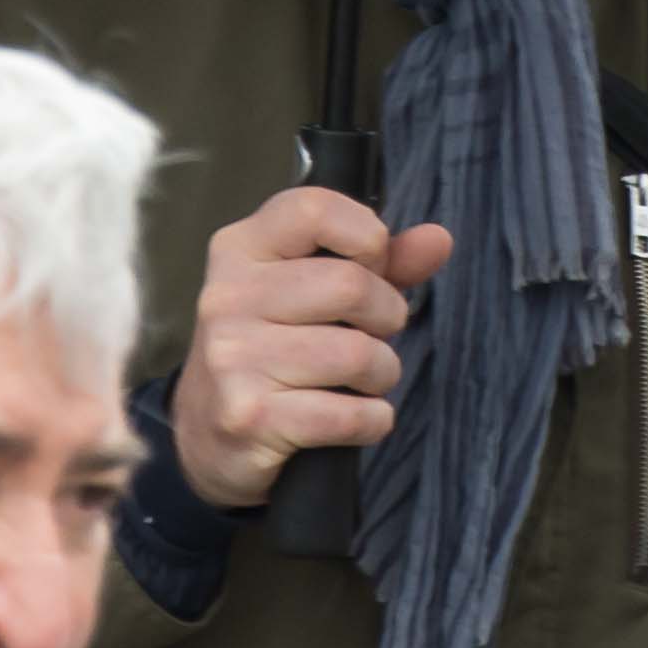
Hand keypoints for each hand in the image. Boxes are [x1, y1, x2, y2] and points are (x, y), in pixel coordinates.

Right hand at [175, 187, 455, 511]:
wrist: (208, 438)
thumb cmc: (272, 351)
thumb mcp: (313, 294)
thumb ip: (378, 264)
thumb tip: (439, 239)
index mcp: (240, 249)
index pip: (313, 210)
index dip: (366, 236)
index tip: (371, 265)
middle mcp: (227, 297)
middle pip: (349, 285)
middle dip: (386, 316)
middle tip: (372, 336)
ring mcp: (232, 358)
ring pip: (356, 354)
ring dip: (381, 374)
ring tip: (360, 381)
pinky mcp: (248, 416)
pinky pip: (349, 414)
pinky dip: (372, 421)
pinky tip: (354, 419)